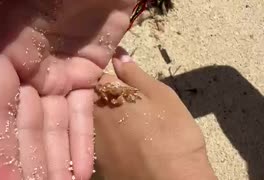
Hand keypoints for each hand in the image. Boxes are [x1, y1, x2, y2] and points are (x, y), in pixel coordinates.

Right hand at [0, 0, 135, 178]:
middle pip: (22, 128)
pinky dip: (81, 143)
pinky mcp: (86, 74)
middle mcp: (25, 68)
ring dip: (55, 163)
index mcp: (0, 49)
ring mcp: (57, 74)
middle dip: (28, 166)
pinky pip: (82, 114)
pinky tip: (81, 171)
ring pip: (53, 127)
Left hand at [93, 47, 216, 179]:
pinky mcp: (98, 164)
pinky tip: (126, 145)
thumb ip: (135, 75)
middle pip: (91, 99)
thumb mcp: (160, 95)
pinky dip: (109, 140)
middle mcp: (91, 117)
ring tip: (129, 126)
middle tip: (127, 104)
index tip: (118, 80)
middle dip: (104, 97)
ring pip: (94, 122)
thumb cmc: (172, 132)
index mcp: (105, 95)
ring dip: (105, 120)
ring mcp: (92, 142)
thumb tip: (119, 56)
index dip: (107, 75)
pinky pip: (99, 144)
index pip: (96, 76)